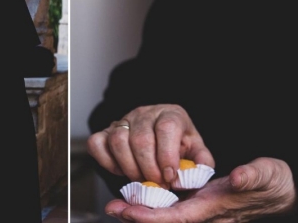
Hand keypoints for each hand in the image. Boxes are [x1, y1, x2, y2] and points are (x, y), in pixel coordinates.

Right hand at [86, 104, 213, 186]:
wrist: (158, 136)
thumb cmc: (177, 144)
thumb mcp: (195, 150)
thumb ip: (201, 161)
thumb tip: (198, 171)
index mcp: (170, 114)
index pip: (167, 128)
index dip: (167, 155)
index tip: (169, 177)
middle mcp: (145, 113)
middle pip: (141, 138)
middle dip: (149, 169)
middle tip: (156, 185)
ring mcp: (123, 120)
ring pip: (118, 140)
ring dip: (129, 167)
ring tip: (141, 180)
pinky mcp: (105, 131)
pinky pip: (96, 144)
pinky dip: (107, 162)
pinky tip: (121, 170)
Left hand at [105, 157, 296, 222]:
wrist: (286, 190)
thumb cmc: (275, 182)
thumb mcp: (267, 174)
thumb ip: (252, 176)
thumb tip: (237, 177)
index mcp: (217, 208)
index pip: (179, 218)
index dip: (152, 216)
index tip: (129, 211)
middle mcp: (208, 216)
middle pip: (167, 221)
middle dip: (139, 217)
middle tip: (112, 208)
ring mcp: (205, 213)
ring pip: (168, 217)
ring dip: (143, 213)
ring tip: (117, 206)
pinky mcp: (203, 207)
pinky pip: (174, 211)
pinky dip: (154, 207)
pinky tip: (139, 200)